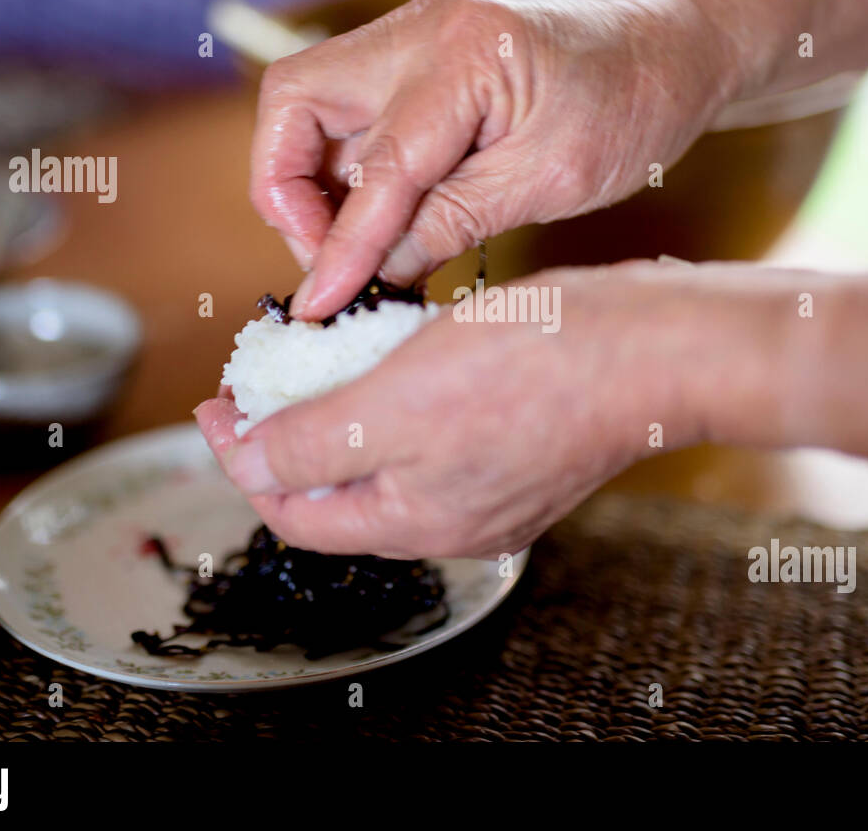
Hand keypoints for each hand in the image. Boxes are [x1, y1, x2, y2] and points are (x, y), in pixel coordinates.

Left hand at [194, 261, 738, 557]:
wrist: (654, 348)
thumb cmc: (534, 369)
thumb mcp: (396, 405)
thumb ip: (313, 444)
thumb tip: (247, 462)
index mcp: (417, 521)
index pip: (296, 510)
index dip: (241, 458)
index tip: (212, 403)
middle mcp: (455, 518)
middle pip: (343, 486)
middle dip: (293, 431)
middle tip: (266, 375)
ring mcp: (496, 485)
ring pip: (394, 453)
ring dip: (350, 406)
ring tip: (325, 351)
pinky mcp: (526, 444)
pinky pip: (442, 429)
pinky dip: (407, 393)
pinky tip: (402, 345)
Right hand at [249, 0, 734, 319]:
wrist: (666, 57)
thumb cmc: (628, 111)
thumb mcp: (547, 183)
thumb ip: (450, 224)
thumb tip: (373, 274)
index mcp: (466, 53)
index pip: (378, 164)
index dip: (341, 244)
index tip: (320, 305)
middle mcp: (422, 29)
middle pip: (294, 99)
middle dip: (288, 189)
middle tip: (331, 257)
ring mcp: (413, 36)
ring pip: (310, 106)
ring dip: (315, 183)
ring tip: (360, 246)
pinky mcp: (416, 58)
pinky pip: (351, 114)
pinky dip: (350, 170)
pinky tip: (383, 220)